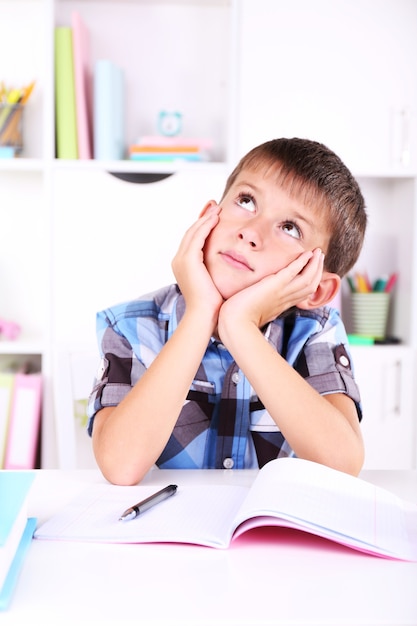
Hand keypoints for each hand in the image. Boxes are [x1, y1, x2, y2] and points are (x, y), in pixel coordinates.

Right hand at [172, 204, 223, 318]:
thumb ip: (215, 270)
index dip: (202, 226)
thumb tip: (228, 265)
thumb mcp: (213, 282)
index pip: (192, 240)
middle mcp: (178, 260)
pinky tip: (216, 218)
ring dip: (205, 218)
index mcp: (183, 265)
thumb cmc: (212, 304)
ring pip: (193, 232)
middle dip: (202, 218)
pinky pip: (197, 237)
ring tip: (216, 209)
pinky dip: (206, 225)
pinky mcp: (188, 260)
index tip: (213, 216)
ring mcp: (181, 260)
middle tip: (213, 206)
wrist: (204, 315)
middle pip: (190, 232)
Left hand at [218, 248, 324, 330]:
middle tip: (320, 257)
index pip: (303, 293)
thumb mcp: (255, 312)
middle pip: (310, 286)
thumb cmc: (239, 320)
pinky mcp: (275, 286)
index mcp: (281, 305)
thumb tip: (255, 304)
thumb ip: (260, 306)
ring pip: (307, 279)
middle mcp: (285, 300)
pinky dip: (302, 262)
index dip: (311, 281)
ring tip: (317, 252)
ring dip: (315, 264)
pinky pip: (294, 272)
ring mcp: (282, 293)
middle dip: (317, 271)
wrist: (236, 324)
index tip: (313, 271)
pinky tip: (306, 254)